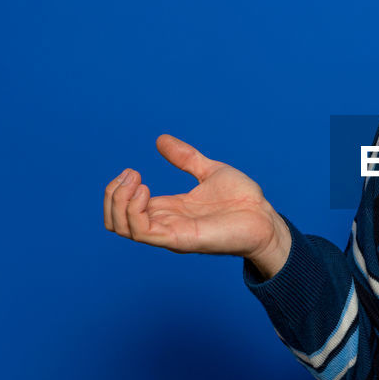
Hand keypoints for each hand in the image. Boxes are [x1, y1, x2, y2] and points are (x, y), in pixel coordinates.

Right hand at [103, 134, 290, 276]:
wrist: (265, 218)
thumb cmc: (243, 200)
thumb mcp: (208, 171)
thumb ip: (184, 158)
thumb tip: (161, 140)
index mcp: (168, 210)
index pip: (125, 209)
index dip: (119, 189)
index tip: (132, 171)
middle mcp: (165, 223)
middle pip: (115, 220)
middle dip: (113, 194)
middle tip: (131, 175)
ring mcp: (170, 233)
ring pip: (122, 227)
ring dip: (119, 201)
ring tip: (136, 181)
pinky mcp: (180, 239)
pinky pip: (142, 232)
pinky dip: (134, 211)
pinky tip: (145, 191)